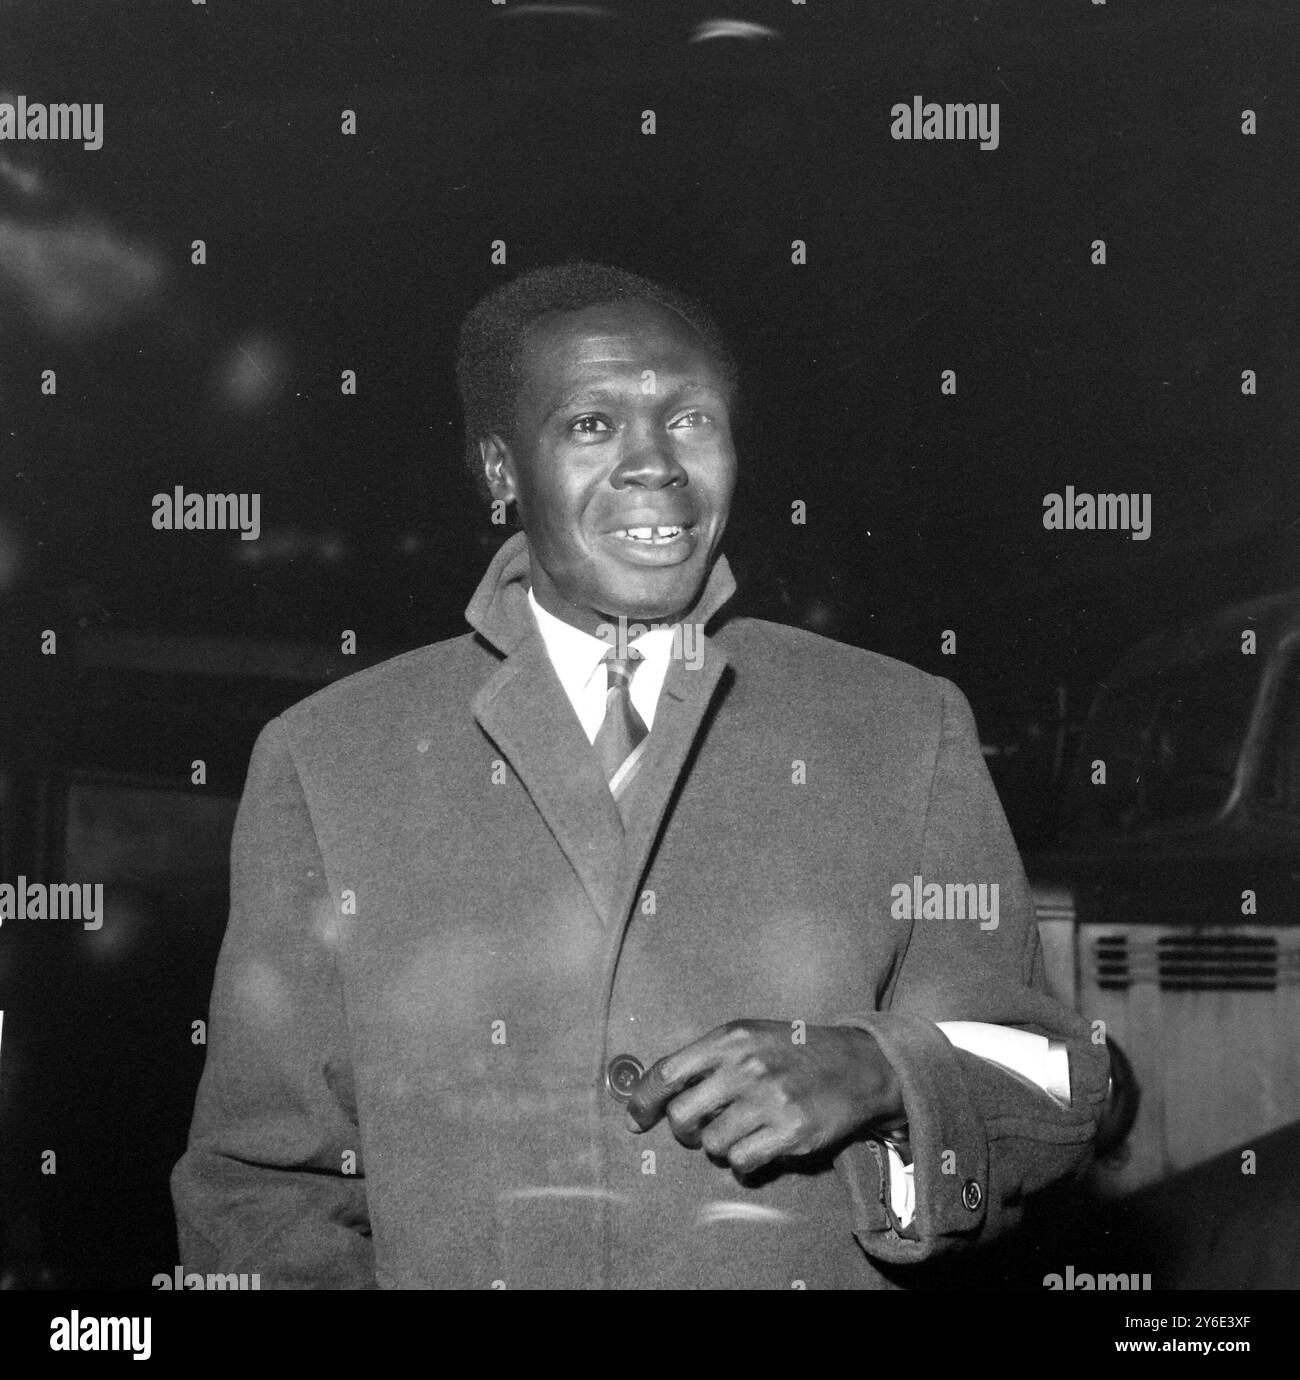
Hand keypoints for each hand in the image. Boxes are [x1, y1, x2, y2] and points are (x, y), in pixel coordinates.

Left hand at [626, 1019, 904, 1174]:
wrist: (856, 1065)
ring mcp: (769, 1099)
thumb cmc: (794, 1052)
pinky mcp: (790, 1131)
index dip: (644, 1101)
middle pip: (681, 1115)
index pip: (668, 1072)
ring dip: (717, 1147)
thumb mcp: (750, 1036)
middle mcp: (746, 1066)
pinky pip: (741, 1161)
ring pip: (711, 1144)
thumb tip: (656, 1089)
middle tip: (698, 1130)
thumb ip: (708, 1056)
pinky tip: (756, 1150)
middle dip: (684, 1131)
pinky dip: (742, 1163)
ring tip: (738, 1134)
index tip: (635, 1119)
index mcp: (731, 1038)